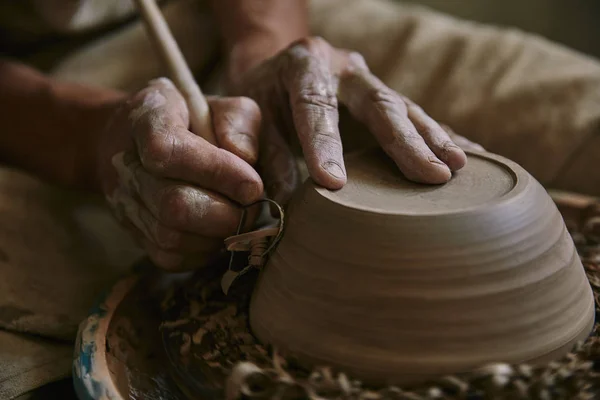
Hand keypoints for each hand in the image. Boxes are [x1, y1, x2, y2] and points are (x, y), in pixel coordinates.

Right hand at [95, 78, 262, 270]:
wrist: (132, 137)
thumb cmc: (188, 118)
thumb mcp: (217, 103)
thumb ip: (237, 121)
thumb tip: (246, 158)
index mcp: (146, 118)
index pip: (169, 153)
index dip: (216, 172)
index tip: (253, 185)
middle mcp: (125, 164)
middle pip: (171, 205)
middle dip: (224, 214)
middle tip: (251, 208)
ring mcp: (124, 201)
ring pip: (170, 237)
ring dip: (216, 235)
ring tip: (237, 219)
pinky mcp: (133, 232)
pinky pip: (169, 257)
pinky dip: (202, 252)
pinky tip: (218, 232)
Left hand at [227, 37, 467, 204]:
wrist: (277, 73)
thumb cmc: (260, 99)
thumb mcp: (247, 116)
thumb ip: (259, 150)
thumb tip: (272, 198)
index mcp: (303, 64)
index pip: (315, 104)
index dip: (324, 143)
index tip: (333, 184)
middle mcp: (345, 69)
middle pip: (379, 102)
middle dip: (405, 141)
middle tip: (431, 175)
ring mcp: (370, 83)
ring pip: (406, 109)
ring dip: (433, 140)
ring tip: (458, 168)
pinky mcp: (385, 101)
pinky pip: (417, 119)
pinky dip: (441, 139)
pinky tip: (471, 157)